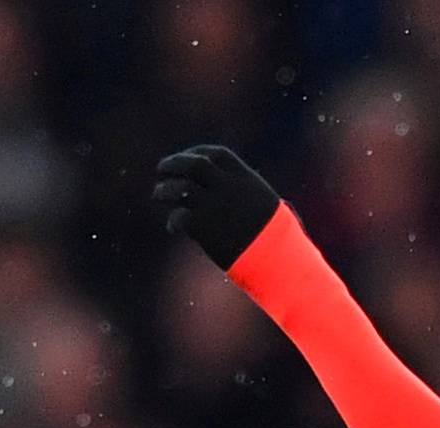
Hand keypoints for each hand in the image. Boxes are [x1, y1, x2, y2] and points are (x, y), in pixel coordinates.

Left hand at [152, 144, 281, 269]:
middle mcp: (229, 188)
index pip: (216, 154)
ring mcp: (215, 206)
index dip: (198, 153)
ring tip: (157, 194)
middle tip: (161, 168)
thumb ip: (262, 203)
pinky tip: (172, 227)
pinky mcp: (205, 227)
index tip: (188, 157)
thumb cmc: (282, 242)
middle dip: (175, 163)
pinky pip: (180, 217)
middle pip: (194, 165)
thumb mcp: (275, 211)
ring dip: (165, 189)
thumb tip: (281, 207)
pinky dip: (172, 220)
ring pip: (181, 187)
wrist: (277, 262)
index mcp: (246, 180)